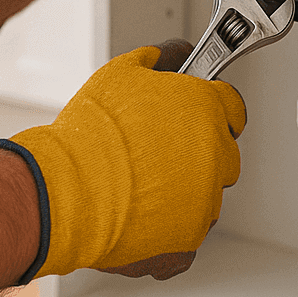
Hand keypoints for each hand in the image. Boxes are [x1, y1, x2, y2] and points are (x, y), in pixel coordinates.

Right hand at [0, 43, 245, 278]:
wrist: (65, 190)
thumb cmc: (90, 134)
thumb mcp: (121, 72)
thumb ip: (161, 58)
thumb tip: (176, 53)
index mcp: (205, 111)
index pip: (232, 106)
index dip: (212, 107)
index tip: (197, 112)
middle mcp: (214, 157)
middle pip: (222, 153)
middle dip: (197, 150)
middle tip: (157, 151)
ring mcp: (203, 204)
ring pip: (206, 196)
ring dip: (183, 191)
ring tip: (140, 185)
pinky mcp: (186, 243)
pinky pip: (188, 237)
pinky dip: (169, 231)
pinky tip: (141, 216)